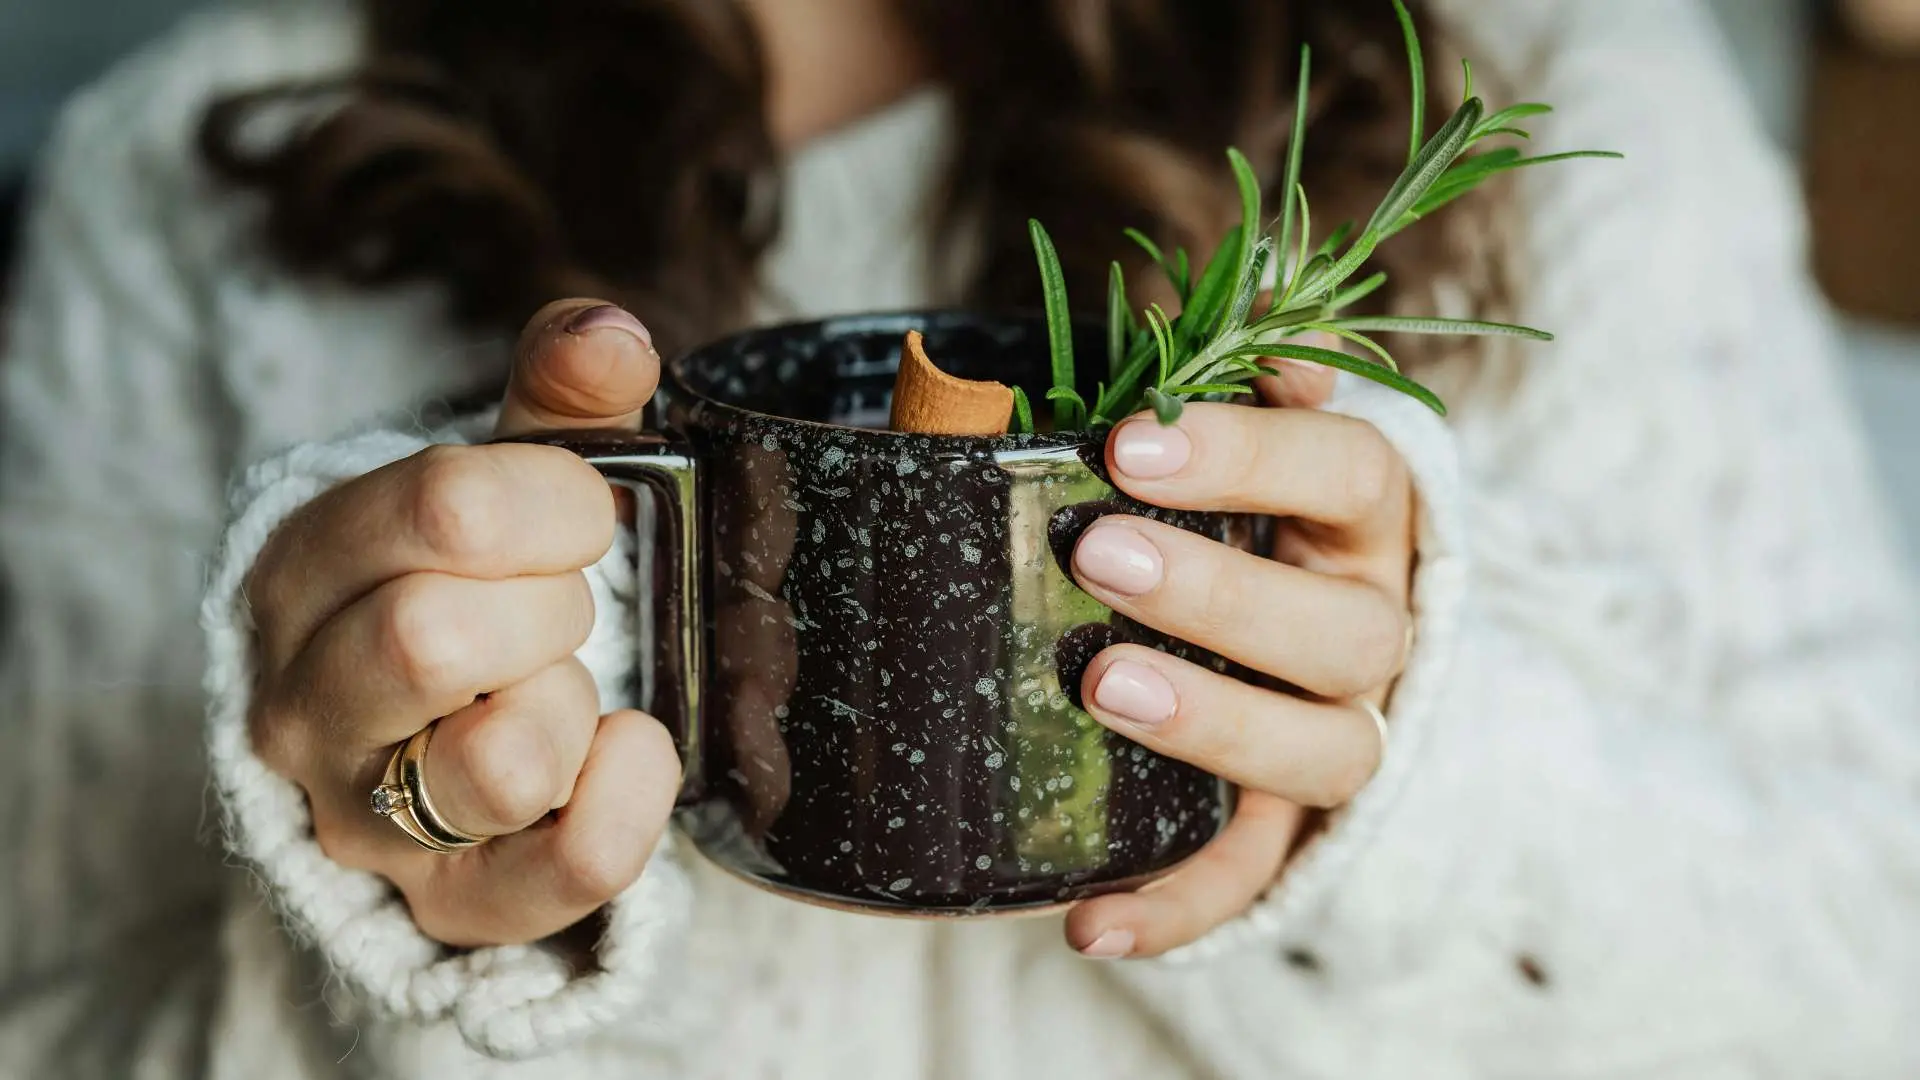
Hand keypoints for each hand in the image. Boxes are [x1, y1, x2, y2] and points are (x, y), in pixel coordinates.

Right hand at [246, 299, 680, 947]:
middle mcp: (307, 703)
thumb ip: (559, 401)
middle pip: (432, 637)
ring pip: (497, 761)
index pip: (441, 509)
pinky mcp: (453, 906)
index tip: (582, 515)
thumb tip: (612, 335)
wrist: (443, 741)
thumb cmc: (477, 589)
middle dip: (550, 606)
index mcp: (307, 568)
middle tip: (565, 608)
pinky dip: (631, 798)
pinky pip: (568, 867)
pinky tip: (630, 749)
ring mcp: (368, 819)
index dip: (553, 501)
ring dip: (572, 705)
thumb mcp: (505, 484)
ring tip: (566, 688)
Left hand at [1063, 362, 1414, 958]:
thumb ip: (1241, 383)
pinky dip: (1179, 908)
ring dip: (1216, 725)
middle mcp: (1376, 628)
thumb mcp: (1251, 436)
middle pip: (1342, 631)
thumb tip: (1242, 313)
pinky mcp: (1291, 827)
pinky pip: (1254, 878)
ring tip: (1102, 689)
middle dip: (1221, 593)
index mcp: (1368, 518)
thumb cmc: (1252, 509)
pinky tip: (1090, 924)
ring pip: (1323, 753)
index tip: (1131, 441)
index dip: (1253, 455)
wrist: (1306, 634)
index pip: (1348, 470)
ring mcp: (1343, 734)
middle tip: (1099, 554)